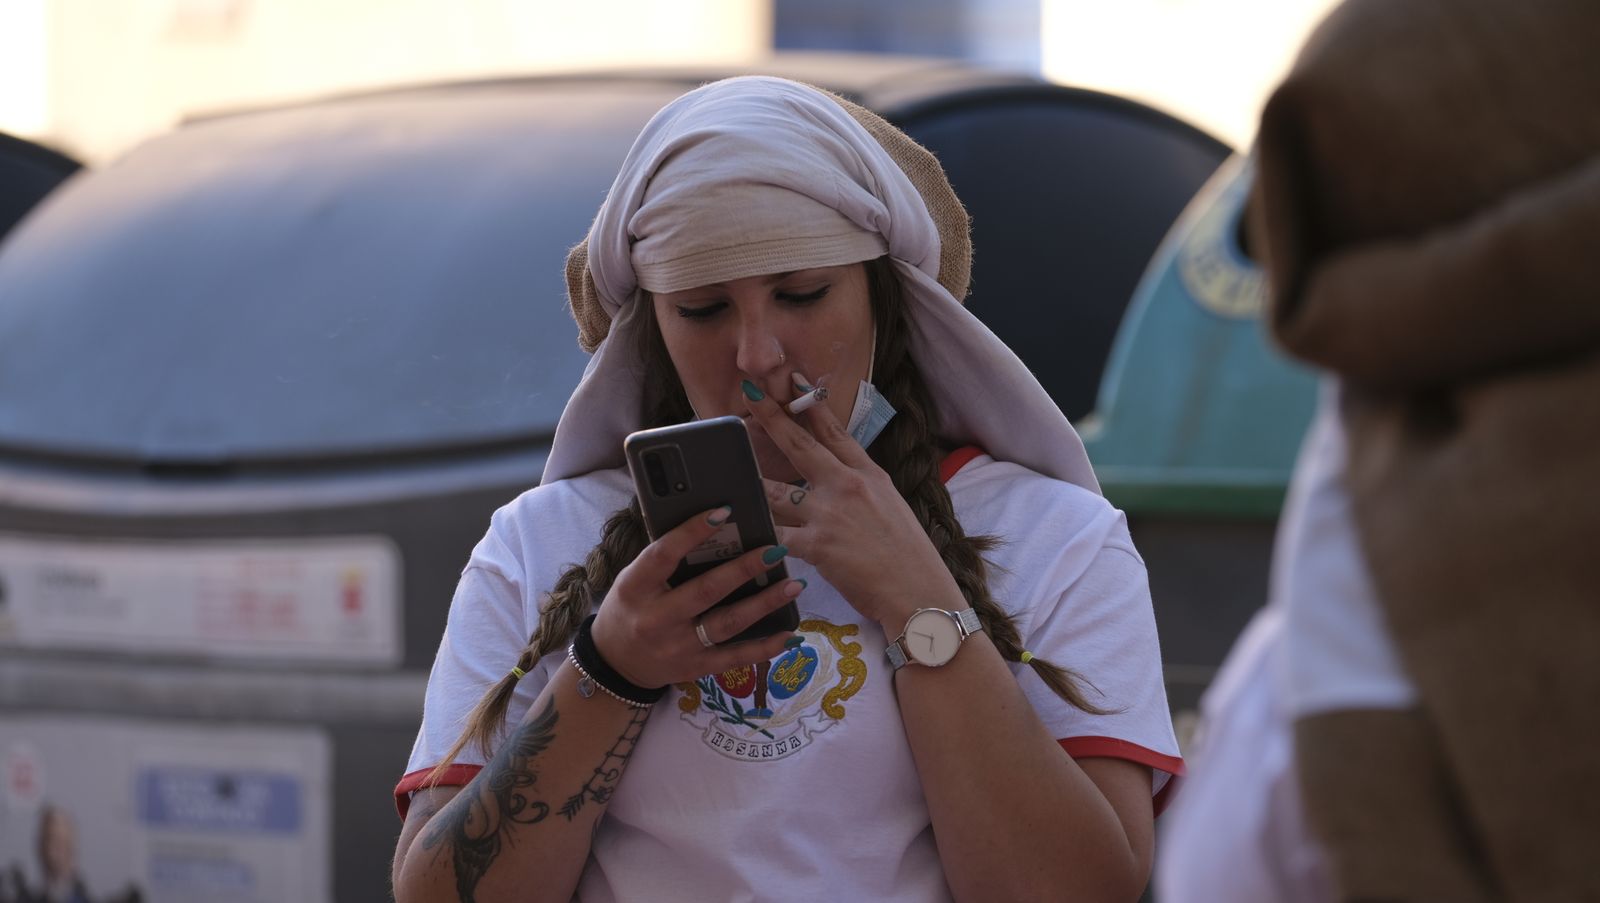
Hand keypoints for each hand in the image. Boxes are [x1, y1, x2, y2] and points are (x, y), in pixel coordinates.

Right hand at [588, 506, 804, 688]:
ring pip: (728, 623)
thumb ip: (665, 560)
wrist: (616, 664)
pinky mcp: (696, 668)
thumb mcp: (633, 579)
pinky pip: (735, 658)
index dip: (693, 531)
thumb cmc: (629, 608)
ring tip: (794, 584)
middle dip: (745, 569)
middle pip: (706, 590)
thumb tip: (713, 528)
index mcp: (636, 588)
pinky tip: (790, 634)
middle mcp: (656, 618)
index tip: (725, 511)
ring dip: (765, 604)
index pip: (664, 554)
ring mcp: (678, 647)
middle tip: (776, 549)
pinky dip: (765, 647)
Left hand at [743, 376, 961, 629]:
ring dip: (750, 481)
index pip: (835, 432)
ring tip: (723, 469)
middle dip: (771, 418)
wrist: (918, 590)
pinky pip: (775, 534)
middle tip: (750, 393)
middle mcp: (846, 486)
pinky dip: (756, 534)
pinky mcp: (816, 544)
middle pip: (800, 445)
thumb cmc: (908, 555)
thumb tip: (841, 478)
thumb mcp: (891, 506)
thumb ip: (863, 488)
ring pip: (776, 491)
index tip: (795, 380)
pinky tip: (736, 529)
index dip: (812, 405)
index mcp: (868, 475)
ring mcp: (829, 513)